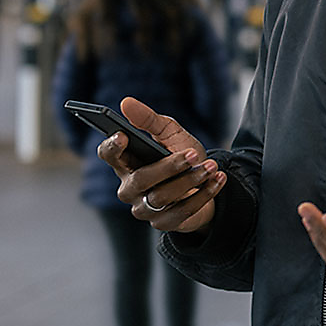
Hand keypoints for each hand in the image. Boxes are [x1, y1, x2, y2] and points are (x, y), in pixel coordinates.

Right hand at [98, 97, 225, 234]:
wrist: (205, 184)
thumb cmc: (182, 156)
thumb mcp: (171, 134)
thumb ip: (150, 120)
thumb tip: (126, 102)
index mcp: (126, 164)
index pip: (108, 155)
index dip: (112, 147)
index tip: (124, 135)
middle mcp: (129, 189)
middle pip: (140, 180)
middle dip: (169, 167)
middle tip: (193, 154)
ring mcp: (144, 209)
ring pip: (162, 197)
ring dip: (190, 180)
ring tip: (211, 166)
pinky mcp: (164, 223)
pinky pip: (182, 211)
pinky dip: (203, 194)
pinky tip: (217, 179)